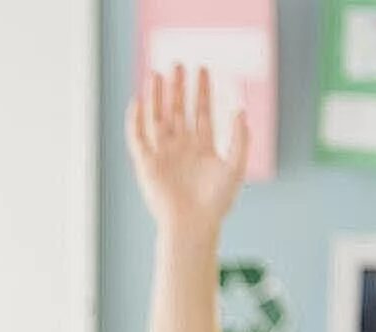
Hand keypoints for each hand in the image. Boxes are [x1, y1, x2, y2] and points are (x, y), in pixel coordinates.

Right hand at [126, 65, 248, 236]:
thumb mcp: (236, 166)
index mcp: (202, 147)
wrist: (193, 225)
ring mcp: (163, 155)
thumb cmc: (217, 202)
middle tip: (177, 63)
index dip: (201, 90)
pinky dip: (136, 120)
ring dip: (156, 97)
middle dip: (178, 87)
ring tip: (156, 74)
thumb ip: (239, 138)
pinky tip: (139, 101)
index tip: (202, 69)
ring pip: (157, 118)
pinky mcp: (146, 165)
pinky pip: (137, 138)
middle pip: (177, 110)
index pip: (200, 111)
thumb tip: (239, 110)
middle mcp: (181, 148)